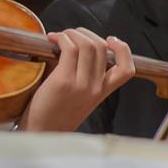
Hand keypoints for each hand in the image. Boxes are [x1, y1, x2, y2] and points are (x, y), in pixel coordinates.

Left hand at [19, 28, 133, 131]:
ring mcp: (81, 85)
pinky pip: (69, 48)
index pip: (127, 69)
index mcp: (103, 92)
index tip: (110, 40)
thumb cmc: (54, 114)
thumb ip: (83, 74)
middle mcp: (96, 88)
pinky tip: (52, 39)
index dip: (123, 49)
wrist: (41, 134)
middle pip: (101, 48)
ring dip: (72, 33)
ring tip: (60, 36)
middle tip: (71, 34)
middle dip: (86, 33)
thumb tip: (74, 46)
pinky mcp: (64, 81)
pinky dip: (62, 38)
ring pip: (86, 45)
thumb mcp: (79, 97)